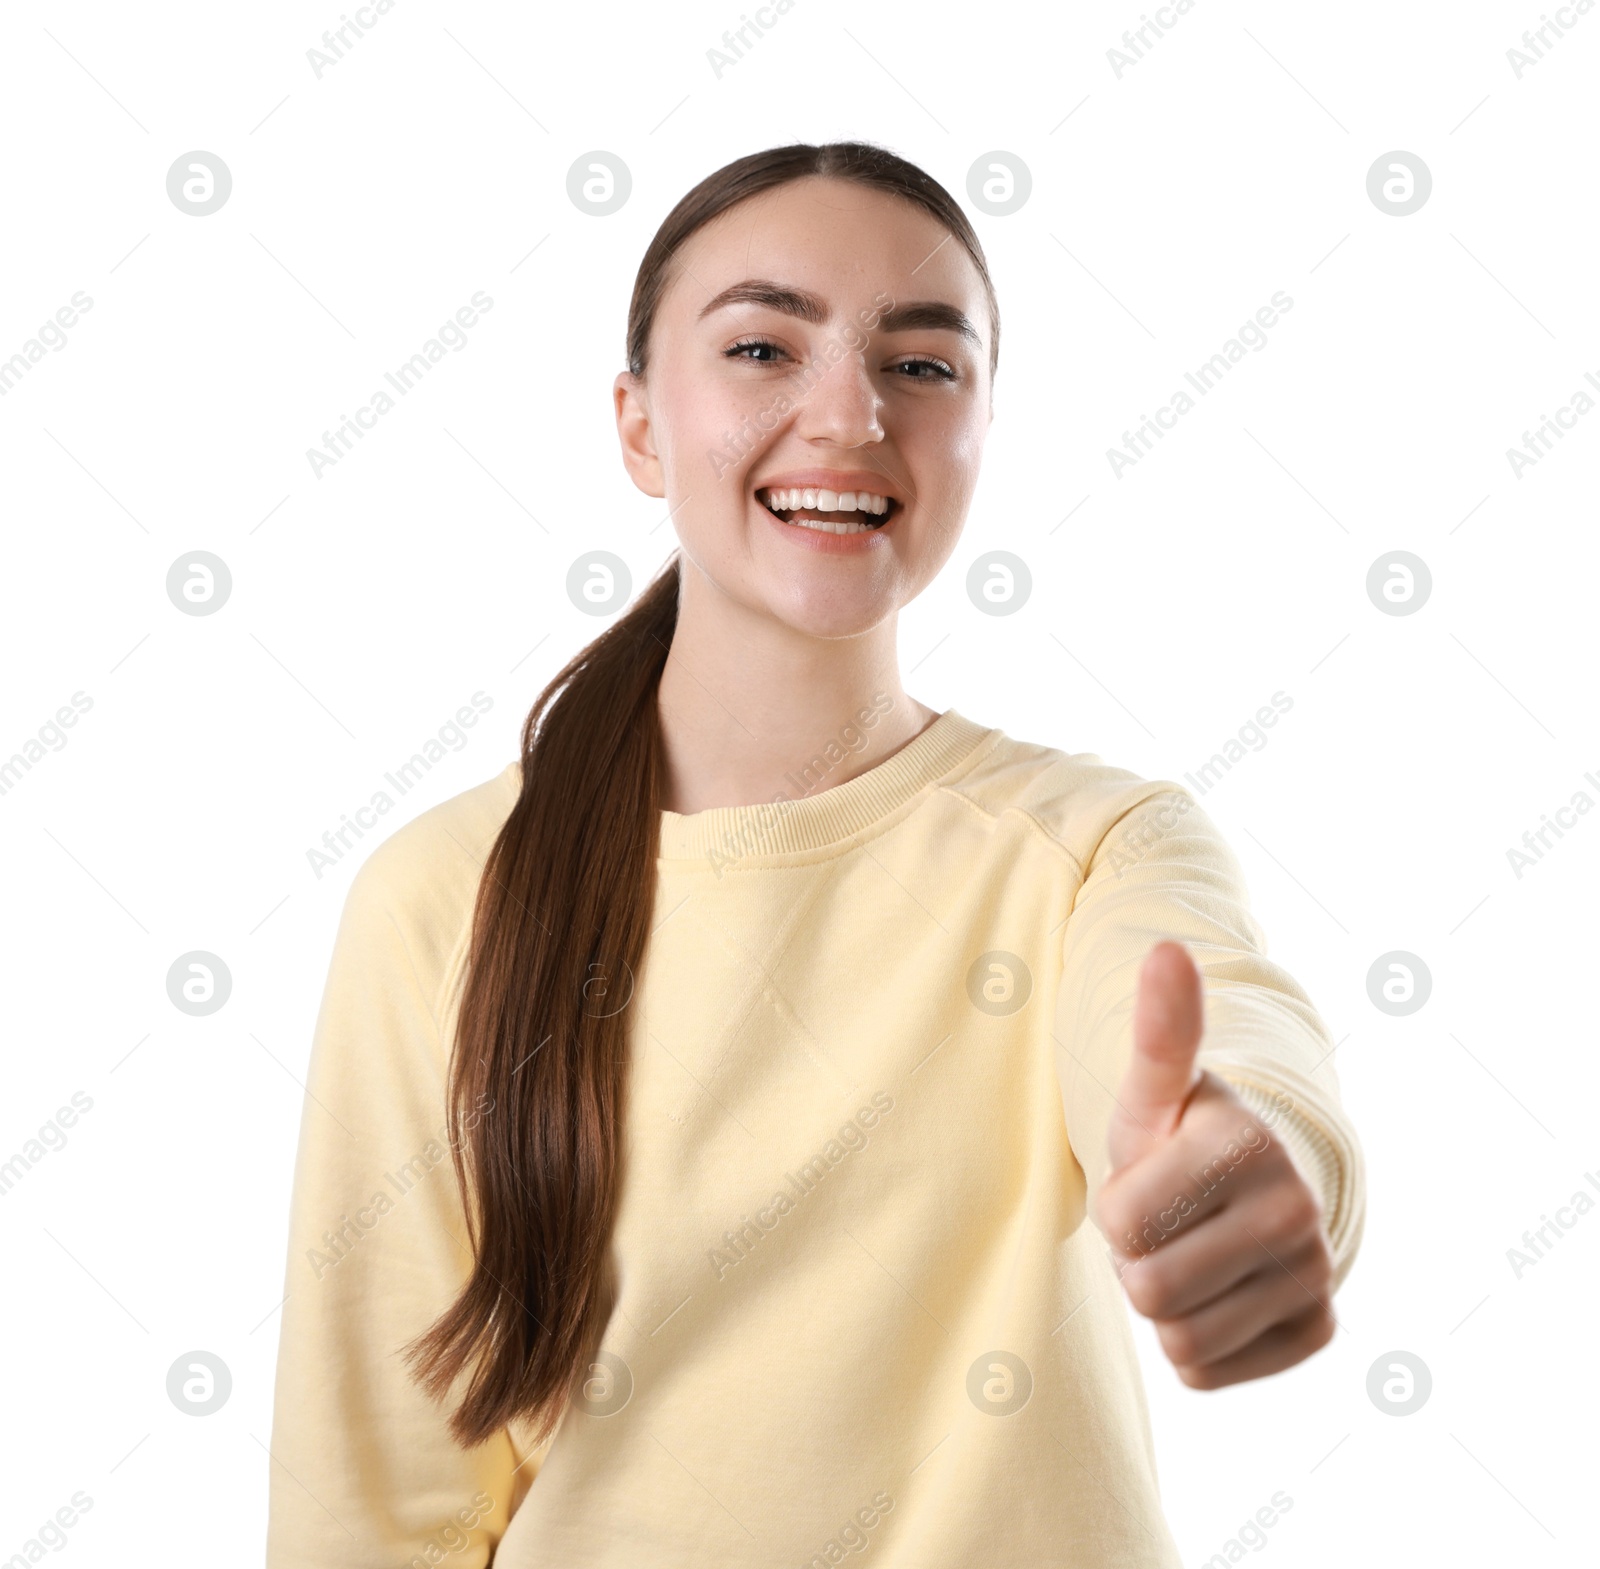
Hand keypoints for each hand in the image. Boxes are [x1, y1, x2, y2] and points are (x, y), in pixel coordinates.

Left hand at [1092, 940, 1336, 1388]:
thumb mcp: (1158, 1087)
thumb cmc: (1184, 1134)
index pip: (1121, 1221)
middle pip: (1148, 1288)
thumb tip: (1166, 949)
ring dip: (1164, 1301)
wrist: (1255, 1188)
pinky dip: (1196, 1341)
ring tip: (1189, 1251)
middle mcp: (1296, 1210)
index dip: (1115, 1206)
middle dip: (1136, 1259)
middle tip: (1166, 1222)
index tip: (1148, 1179)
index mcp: (1246, 1145)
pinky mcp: (1317, 1331)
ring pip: (1177, 1337)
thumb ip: (1160, 1029)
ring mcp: (1316, 1275)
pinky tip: (1217, 1291)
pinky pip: (1206, 1373)